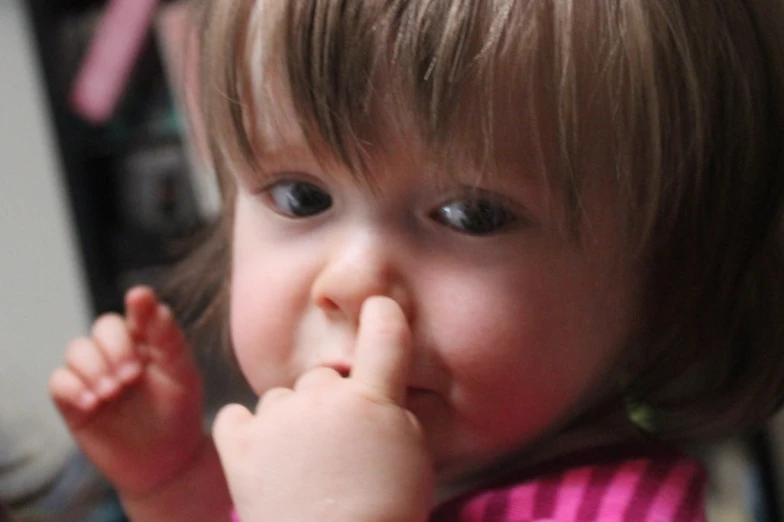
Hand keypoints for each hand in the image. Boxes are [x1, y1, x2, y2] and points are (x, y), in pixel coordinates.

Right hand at [49, 286, 206, 496]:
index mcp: (147, 340)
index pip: (136, 313)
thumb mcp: (181, 372)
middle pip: (102, 328)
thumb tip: (147, 298)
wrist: (167, 460)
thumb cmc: (179, 410)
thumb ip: (167, 336)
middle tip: (132, 376)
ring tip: (113, 392)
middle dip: (115, 347)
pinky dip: (72, 387)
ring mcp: (94, 374)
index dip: (137, 304)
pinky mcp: (75, 401)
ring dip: (93, 367)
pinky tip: (93, 402)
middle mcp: (117, 352)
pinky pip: (59, 381)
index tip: (139, 298)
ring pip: (77, 350)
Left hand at [213, 296, 433, 521]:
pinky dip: (246, 433)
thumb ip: (394, 414)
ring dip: (289, 422)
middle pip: (321, 378)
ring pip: (281, 399)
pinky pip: (235, 417)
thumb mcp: (414, 459)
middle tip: (335, 448)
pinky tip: (262, 458)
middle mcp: (322, 397)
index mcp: (371, 399)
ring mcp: (277, 418)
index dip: (382, 315)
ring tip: (300, 467)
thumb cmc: (384, 514)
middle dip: (328, 403)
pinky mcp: (239, 444)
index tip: (378, 307)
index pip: (384, 336)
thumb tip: (378, 395)